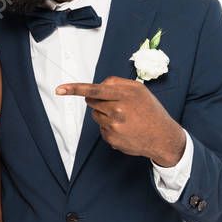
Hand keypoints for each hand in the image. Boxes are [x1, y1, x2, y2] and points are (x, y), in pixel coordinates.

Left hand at [56, 76, 185, 165]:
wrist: (162, 137)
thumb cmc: (149, 110)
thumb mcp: (139, 90)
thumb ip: (117, 83)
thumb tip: (98, 85)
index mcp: (125, 94)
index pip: (94, 90)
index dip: (75, 89)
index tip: (59, 89)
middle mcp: (119, 109)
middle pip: (91, 101)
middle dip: (99, 101)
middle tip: (117, 105)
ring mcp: (114, 125)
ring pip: (95, 115)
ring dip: (104, 114)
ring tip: (124, 118)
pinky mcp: (112, 138)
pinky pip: (101, 128)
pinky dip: (109, 128)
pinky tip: (124, 129)